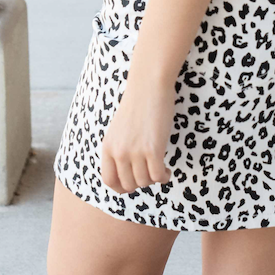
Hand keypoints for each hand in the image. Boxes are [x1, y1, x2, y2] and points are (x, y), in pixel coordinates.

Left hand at [100, 73, 175, 192]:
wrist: (148, 86)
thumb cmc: (137, 105)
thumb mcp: (119, 130)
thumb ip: (120, 149)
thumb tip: (129, 172)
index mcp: (107, 146)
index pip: (108, 180)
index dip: (121, 187)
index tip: (133, 184)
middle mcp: (119, 151)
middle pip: (128, 184)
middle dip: (141, 183)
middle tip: (150, 173)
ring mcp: (135, 151)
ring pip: (144, 182)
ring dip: (154, 180)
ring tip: (160, 170)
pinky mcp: (153, 149)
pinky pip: (157, 176)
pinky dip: (164, 177)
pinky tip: (167, 169)